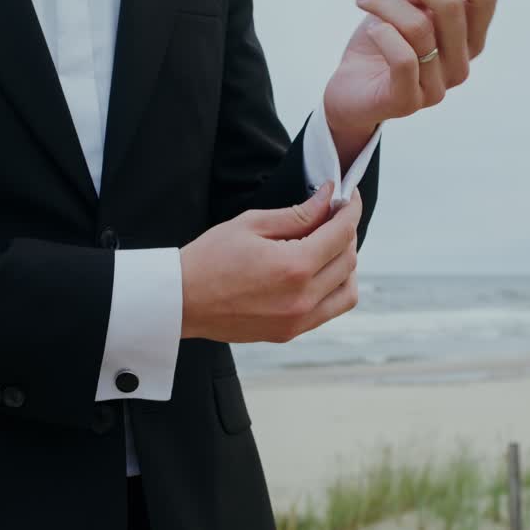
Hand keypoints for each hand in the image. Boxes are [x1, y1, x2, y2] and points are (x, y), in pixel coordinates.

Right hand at [181, 184, 362, 343]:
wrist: (180, 301)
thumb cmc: (208, 259)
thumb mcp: (251, 224)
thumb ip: (298, 213)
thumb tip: (327, 198)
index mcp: (295, 267)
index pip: (342, 233)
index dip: (350, 209)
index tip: (348, 196)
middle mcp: (303, 298)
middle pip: (348, 260)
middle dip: (346, 233)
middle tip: (332, 216)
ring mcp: (298, 320)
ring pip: (347, 291)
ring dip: (345, 265)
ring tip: (327, 246)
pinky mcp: (289, 333)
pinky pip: (329, 310)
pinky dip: (332, 288)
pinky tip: (316, 272)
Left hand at [324, 0, 498, 140]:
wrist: (351, 91)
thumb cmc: (382, 45)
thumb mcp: (405, 9)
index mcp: (469, 39)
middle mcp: (460, 64)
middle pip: (451, 6)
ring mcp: (437, 87)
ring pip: (419, 28)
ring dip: (385, 2)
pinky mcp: (408, 102)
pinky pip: (403, 58)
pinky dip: (383, 34)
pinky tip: (372, 29)